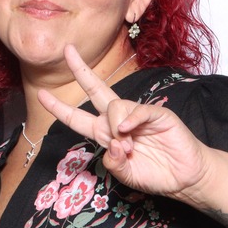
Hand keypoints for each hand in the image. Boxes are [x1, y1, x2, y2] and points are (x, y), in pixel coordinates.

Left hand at [37, 45, 210, 199]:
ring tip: (127, 148)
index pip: (78, 118)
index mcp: (105, 134)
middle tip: (67, 50)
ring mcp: (137, 115)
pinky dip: (130, 120)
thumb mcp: (126, 175)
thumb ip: (113, 163)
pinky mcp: (156, 114)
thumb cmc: (155, 174)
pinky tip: (128, 131)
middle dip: (80, 70)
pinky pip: (137, 110)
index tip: (42, 95)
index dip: (60, 108)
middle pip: (95, 90)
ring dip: (114, 128)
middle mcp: (118, 120)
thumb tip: (110, 145)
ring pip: (114, 106)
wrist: (185, 177)